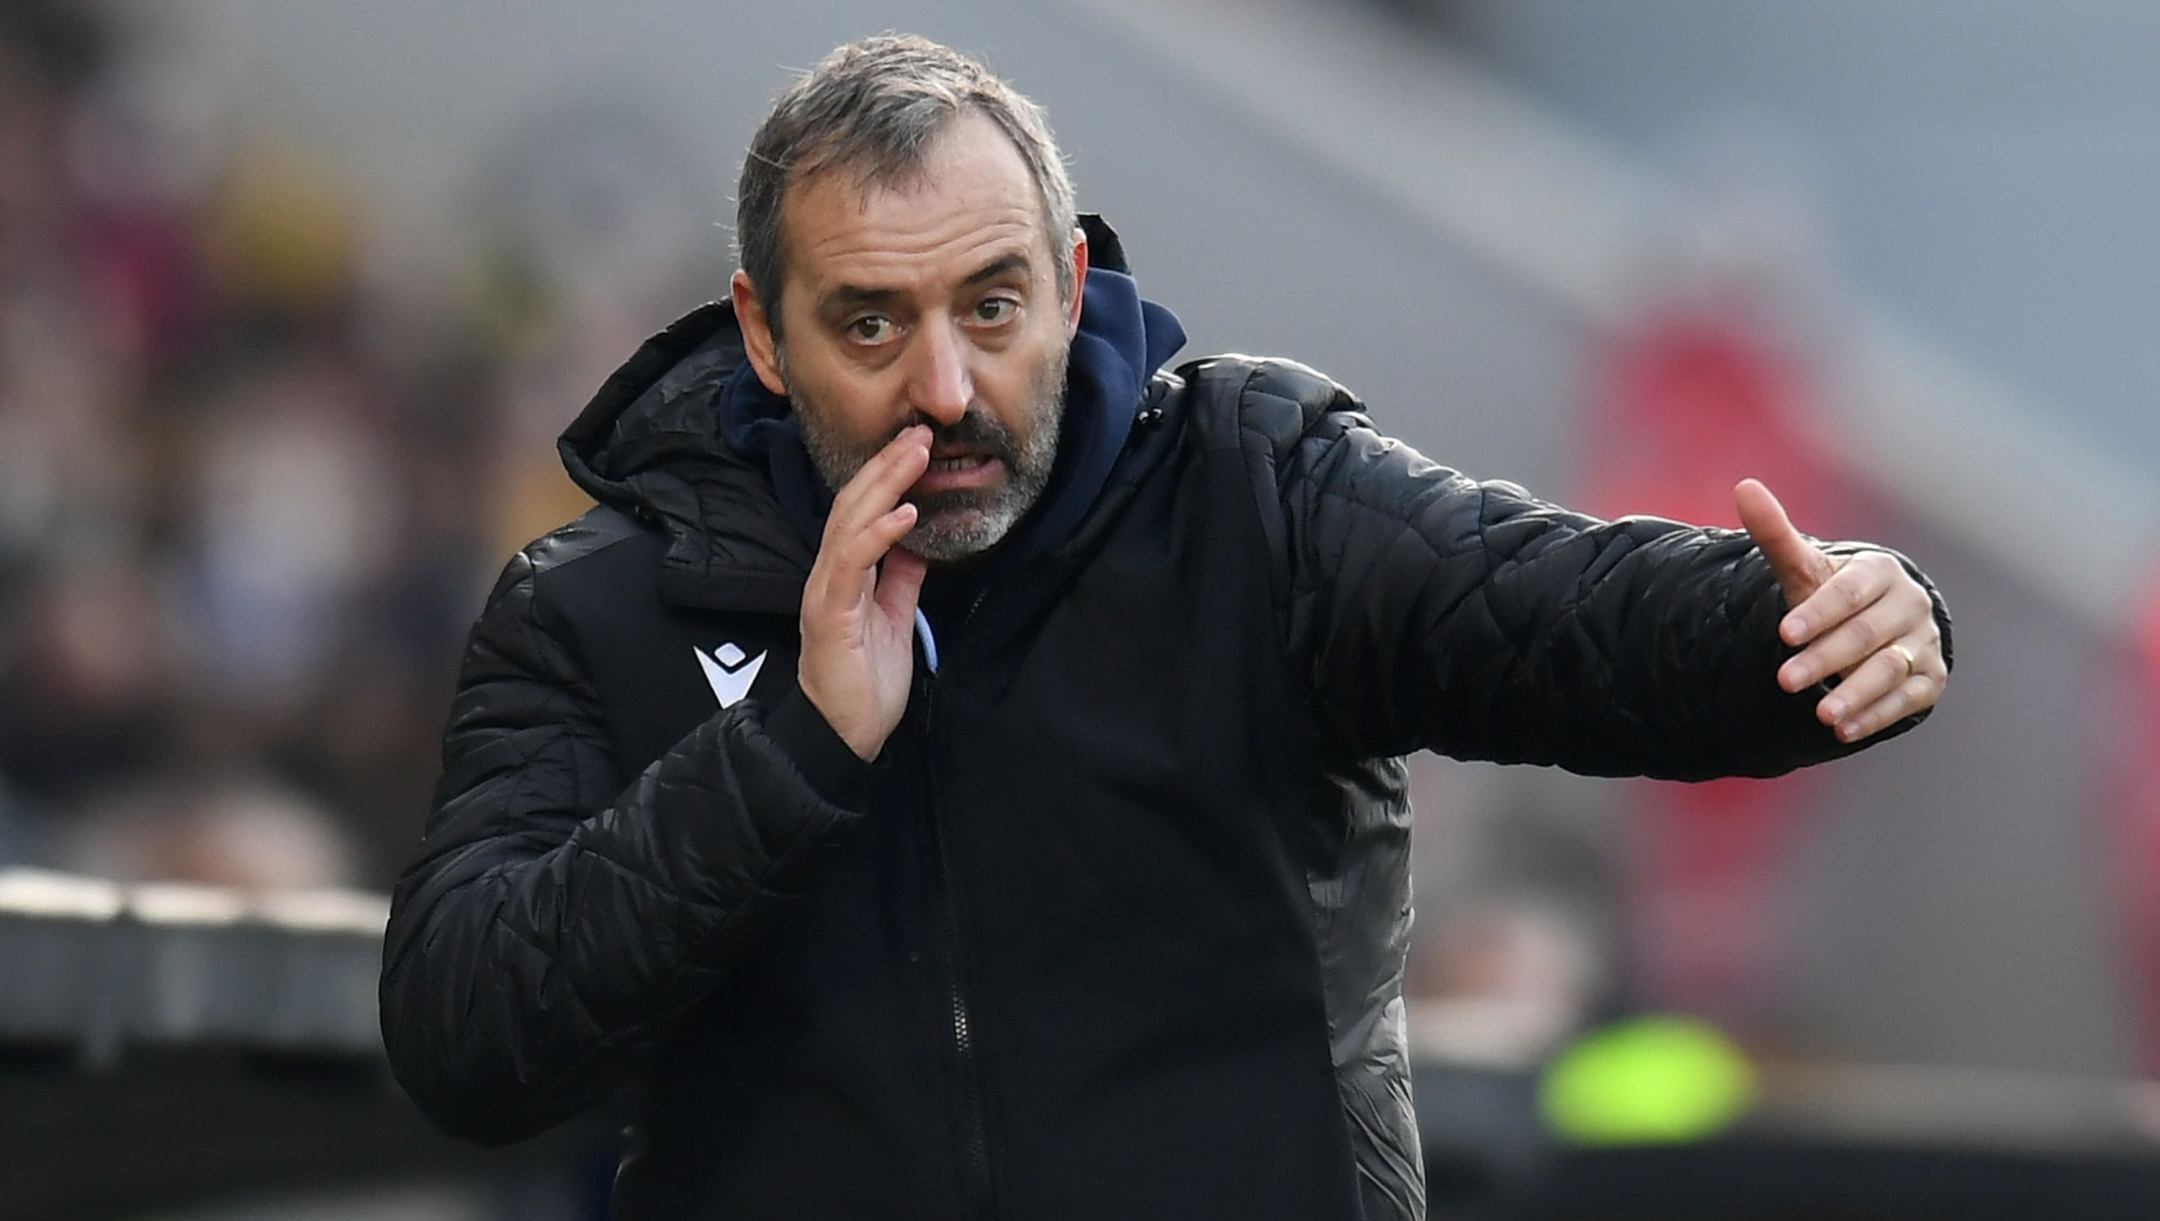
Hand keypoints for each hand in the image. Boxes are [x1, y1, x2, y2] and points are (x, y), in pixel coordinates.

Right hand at [799, 425, 931, 759]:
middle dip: (886, 466)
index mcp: (845, 575)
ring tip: (914, 456)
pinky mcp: (829, 614)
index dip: (887, 476)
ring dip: (883, 486)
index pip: (861, 512)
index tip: (918, 446)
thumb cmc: (866, 683)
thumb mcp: (894, 618)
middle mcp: (830, 575)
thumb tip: (917, 542)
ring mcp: (826, 592)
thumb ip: (901, 579)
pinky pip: (852, 564)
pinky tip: (904, 515)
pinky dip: (878, 535)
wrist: (844, 736)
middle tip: (919, 433)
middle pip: (852, 505)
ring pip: (848, 523)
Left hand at [1735, 478, 1945, 742]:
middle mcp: (1910, 605)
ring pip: (1892, 669)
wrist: (1873, 623)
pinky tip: (1844, 730)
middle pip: (1867, 634)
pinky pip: (1909, 699)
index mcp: (1880, 572)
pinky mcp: (1932, 678)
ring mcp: (1924, 643)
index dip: (1818, 613)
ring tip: (1820, 715)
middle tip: (1784, 680)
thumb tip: (1743, 486)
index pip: (1850, 592)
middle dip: (1826, 659)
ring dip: (1856, 693)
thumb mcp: (1805, 569)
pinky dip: (1877, 715)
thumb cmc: (1831, 594)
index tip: (1784, 633)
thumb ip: (1776, 533)